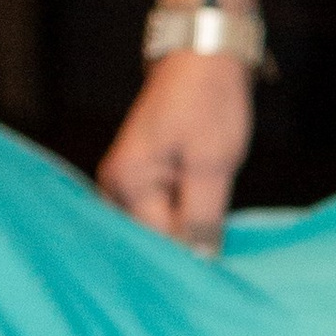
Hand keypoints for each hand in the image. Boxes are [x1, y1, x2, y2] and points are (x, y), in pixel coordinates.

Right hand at [98, 54, 255, 251]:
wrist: (202, 58)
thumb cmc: (209, 102)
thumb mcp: (213, 162)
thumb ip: (203, 216)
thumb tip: (200, 263)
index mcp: (127, 182)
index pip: (156, 243)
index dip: (189, 260)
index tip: (217, 277)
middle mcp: (115, 186)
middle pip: (150, 239)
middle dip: (184, 251)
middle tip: (219, 266)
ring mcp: (124, 182)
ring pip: (156, 229)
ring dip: (185, 236)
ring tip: (214, 242)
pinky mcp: (140, 178)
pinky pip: (159, 213)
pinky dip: (182, 221)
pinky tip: (205, 224)